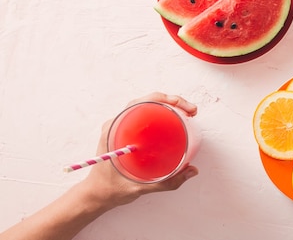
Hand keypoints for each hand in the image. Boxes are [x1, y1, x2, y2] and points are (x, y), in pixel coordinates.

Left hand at [80, 92, 198, 210]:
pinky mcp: (127, 132)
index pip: (140, 103)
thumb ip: (167, 182)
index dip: (164, 100)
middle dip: (172, 101)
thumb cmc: (111, 190)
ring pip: (147, 106)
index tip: (182, 107)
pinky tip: (175, 121)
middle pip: (147, 101)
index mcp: (114, 130)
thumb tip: (192, 171)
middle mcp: (117, 124)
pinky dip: (162, 114)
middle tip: (191, 110)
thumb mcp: (139, 187)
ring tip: (187, 112)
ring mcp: (121, 127)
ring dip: (169, 105)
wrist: (96, 196)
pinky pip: (146, 116)